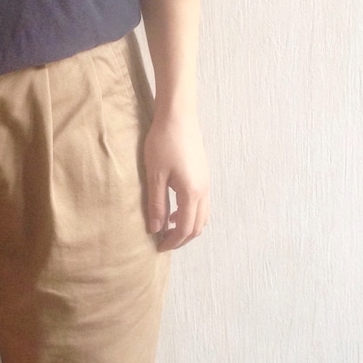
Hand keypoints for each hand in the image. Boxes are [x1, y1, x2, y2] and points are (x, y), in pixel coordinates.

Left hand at [144, 108, 209, 250]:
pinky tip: (175, 209)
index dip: (172, 241)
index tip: (158, 246)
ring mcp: (206, 183)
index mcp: (192, 193)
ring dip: (188, 227)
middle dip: (181, 238)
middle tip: (163, 242)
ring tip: (168, 228)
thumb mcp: (155, 176)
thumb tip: (155, 228)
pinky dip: (191, 215)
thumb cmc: (163, 143)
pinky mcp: (204, 176)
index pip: (185, 228)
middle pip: (197, 226)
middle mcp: (204, 191)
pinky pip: (203, 205)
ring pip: (203, 216)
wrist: (179, 116)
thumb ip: (156, 204)